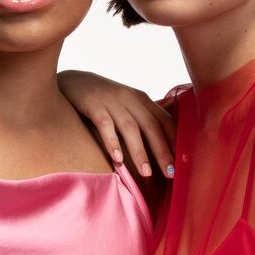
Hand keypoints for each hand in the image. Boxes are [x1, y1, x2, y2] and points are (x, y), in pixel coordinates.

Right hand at [56, 69, 175, 177]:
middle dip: (162, 151)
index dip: (175, 142)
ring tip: (146, 173)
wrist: (72, 81)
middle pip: (151, 126)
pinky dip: (112, 141)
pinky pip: (105, 124)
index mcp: (142, 99)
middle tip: (170, 173)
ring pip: (130, 128)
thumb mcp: (126, 104)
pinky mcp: (93, 104)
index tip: (182, 164)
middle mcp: (130, 99)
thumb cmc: (103, 99)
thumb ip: (142, 120)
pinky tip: (117, 158)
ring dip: (139, 151)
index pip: (164, 121)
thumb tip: (163, 147)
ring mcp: (111, 101)